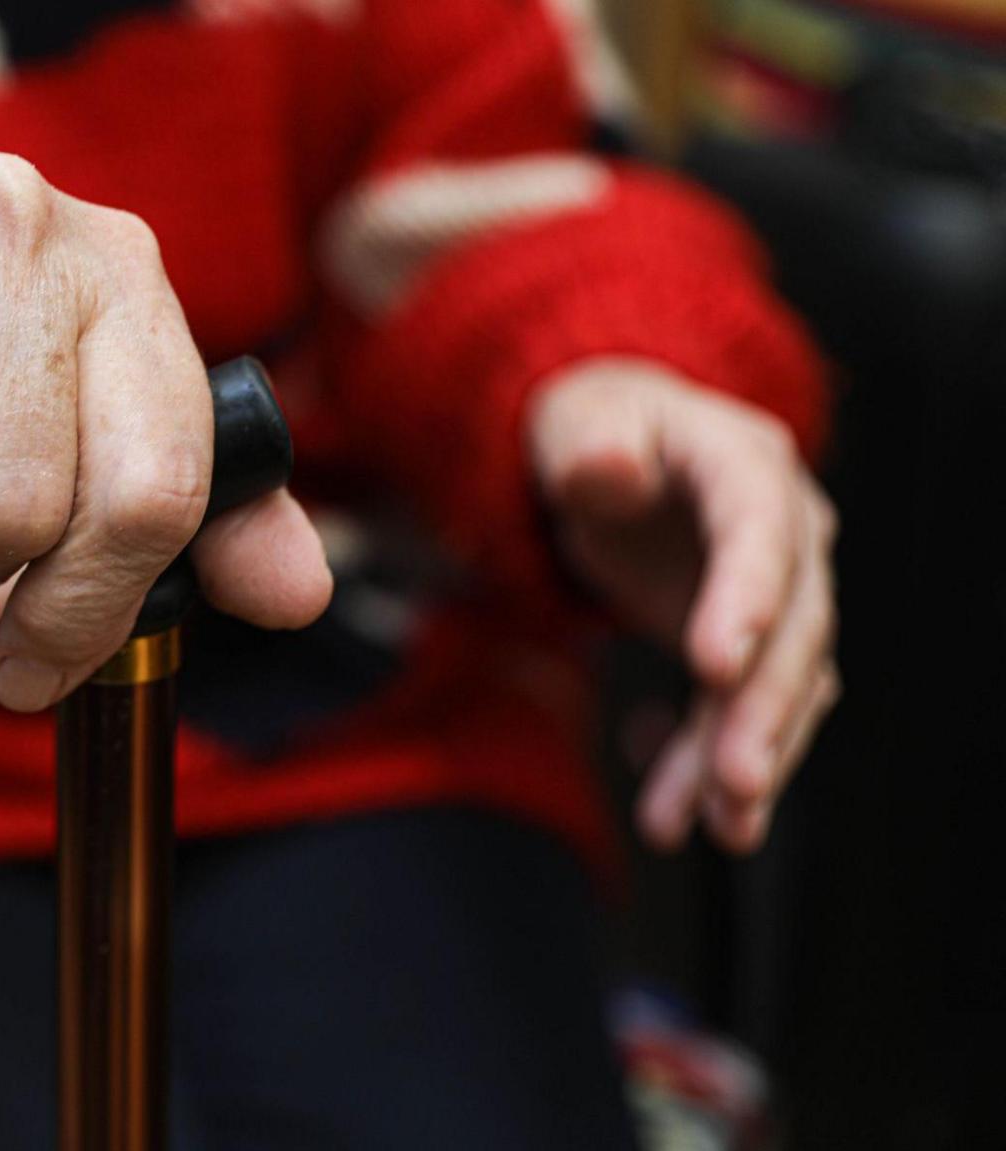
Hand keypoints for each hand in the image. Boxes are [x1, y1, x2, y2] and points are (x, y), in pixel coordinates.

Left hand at [528, 358, 838, 853]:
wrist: (609, 454)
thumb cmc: (593, 432)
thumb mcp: (574, 423)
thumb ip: (591, 447)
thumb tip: (610, 468)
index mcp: (744, 463)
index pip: (758, 530)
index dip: (746, 597)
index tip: (716, 666)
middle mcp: (784, 531)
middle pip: (793, 626)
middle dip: (762, 709)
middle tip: (735, 781)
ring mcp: (779, 593)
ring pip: (783, 685)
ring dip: (750, 757)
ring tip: (717, 826)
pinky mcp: (754, 645)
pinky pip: (748, 712)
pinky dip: (719, 766)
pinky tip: (690, 817)